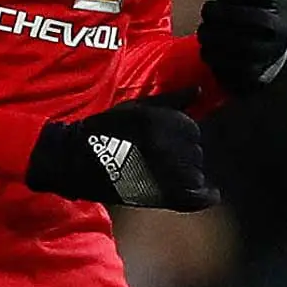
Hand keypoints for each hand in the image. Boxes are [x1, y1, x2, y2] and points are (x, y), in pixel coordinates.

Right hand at [25, 92, 218, 210]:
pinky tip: (208, 194)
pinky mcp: (162, 195)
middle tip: (156, 161)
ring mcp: (167, 171)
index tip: (162, 143)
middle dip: (183, 156)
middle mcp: (168, 144)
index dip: (180, 137)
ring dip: (185, 176)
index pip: (192, 130)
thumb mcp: (137, 106)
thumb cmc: (107, 129)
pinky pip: (197, 197)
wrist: (78, 160)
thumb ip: (171, 98)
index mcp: (164, 121)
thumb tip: (199, 89)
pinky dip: (204, 197)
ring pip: (195, 173)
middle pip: (195, 152)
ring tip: (160, 175)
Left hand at [196, 0, 286, 94]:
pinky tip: (209, 50)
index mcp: (279, 4)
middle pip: (247, 18)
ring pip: (239, 45)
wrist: (275, 54)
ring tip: (205, 32)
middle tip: (207, 11)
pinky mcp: (257, 76)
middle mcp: (279, 29)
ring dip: (213, 37)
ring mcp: (270, 54)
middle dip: (218, 12)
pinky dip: (215, 58)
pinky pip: (233, 69)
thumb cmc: (254, 15)